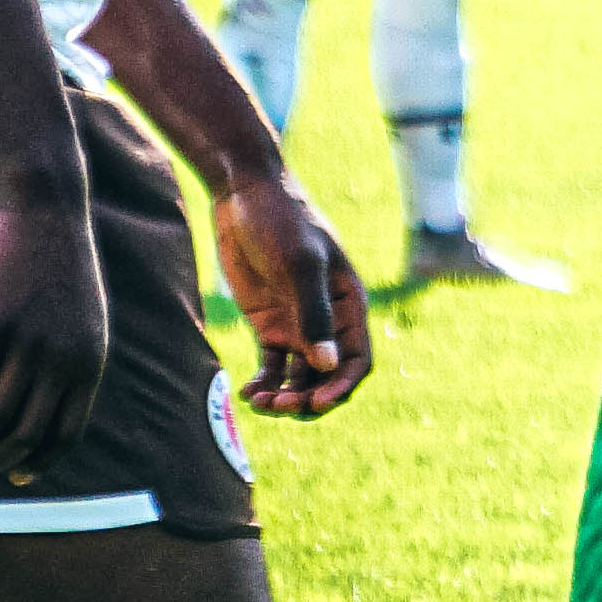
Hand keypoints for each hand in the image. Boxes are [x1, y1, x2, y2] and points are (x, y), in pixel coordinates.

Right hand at [0, 183, 116, 477]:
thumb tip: (55, 402)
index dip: (41, 462)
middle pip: (28, 432)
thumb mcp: (88, 320)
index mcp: (89, 363)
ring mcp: (29, 342)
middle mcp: (62, 360)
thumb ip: (77, 362)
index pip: (67, 433)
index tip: (17, 476)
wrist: (49, 211)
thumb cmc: (64, 266)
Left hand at [210, 171, 373, 418]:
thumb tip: (328, 365)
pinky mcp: (269, 325)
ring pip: (300, 377)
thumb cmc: (281, 221)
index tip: (316, 403)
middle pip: (328, 376)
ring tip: (260, 401)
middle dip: (309, 398)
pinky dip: (264, 384)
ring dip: (284, 396)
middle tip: (280, 405)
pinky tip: (247, 392)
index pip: (357, 360)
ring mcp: (297, 324)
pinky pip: (272, 367)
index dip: (341, 387)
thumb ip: (314, 315)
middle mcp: (327, 321)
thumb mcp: (299, 265)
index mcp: (349, 305)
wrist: (245, 195)